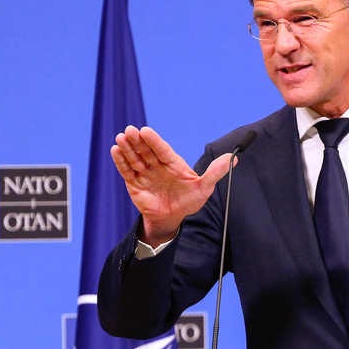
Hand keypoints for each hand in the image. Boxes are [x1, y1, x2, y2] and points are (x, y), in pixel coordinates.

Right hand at [111, 126, 233, 246]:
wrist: (172, 218)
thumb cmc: (188, 201)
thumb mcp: (204, 188)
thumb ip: (215, 173)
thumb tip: (233, 159)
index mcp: (173, 163)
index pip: (162, 150)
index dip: (154, 141)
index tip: (145, 131)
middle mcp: (157, 165)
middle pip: (146, 151)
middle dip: (138, 141)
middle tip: (129, 130)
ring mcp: (145, 173)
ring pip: (135, 159)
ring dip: (127, 149)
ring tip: (120, 138)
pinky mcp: (135, 183)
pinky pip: (127, 171)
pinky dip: (121, 162)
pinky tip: (115, 150)